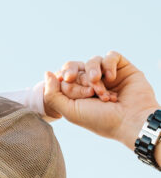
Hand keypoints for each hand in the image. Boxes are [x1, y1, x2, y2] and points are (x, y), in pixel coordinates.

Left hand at [44, 52, 158, 148]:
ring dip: (92, 71)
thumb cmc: (101, 120)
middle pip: (76, 66)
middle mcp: (92, 83)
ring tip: (99, 86)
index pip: (64, 76)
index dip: (65, 77)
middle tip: (77, 80)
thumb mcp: (70, 111)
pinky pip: (111, 56)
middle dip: (76, 74)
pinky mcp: (122, 68)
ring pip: (93, 60)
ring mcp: (107, 76)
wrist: (131, 121)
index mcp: (79, 94)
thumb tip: (47, 73)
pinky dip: (108, 64)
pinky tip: (111, 78)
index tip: (67, 82)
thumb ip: (53, 95)